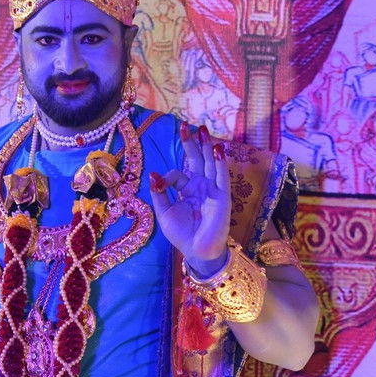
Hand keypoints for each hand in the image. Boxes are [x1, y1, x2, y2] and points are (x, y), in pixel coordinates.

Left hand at [149, 124, 230, 275]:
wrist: (197, 252)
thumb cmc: (182, 234)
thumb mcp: (165, 212)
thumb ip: (160, 194)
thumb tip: (153, 174)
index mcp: (187, 189)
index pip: (178, 173)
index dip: (168, 175)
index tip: (160, 182)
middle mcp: (201, 186)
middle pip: (196, 159)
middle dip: (192, 143)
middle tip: (187, 125)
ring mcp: (212, 189)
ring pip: (209, 162)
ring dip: (206, 146)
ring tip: (202, 129)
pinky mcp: (222, 196)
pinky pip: (221, 176)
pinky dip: (219, 162)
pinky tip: (217, 148)